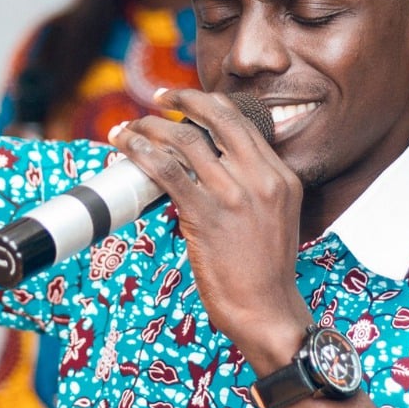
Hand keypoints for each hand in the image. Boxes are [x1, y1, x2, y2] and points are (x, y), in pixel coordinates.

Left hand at [112, 89, 308, 371]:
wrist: (266, 310)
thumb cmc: (265, 272)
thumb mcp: (276, 218)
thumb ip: (254, 188)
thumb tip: (212, 168)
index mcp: (282, 176)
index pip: (243, 122)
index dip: (210, 104)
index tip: (186, 101)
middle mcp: (261, 178)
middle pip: (217, 117)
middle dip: (182, 99)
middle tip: (157, 98)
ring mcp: (234, 195)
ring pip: (186, 140)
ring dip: (150, 128)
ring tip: (128, 129)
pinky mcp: (206, 215)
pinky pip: (167, 172)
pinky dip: (142, 154)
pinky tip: (126, 148)